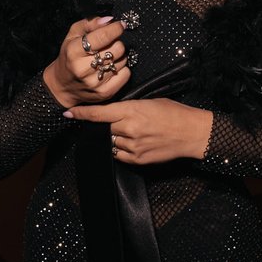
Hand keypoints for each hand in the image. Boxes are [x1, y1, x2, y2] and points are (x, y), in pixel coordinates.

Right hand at [43, 17, 128, 108]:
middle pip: (117, 48)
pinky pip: (126, 74)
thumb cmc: (69, 56)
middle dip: (116, 43)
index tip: (120, 25)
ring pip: (122, 61)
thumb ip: (90, 23)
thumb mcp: (73, 35)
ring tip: (106, 58)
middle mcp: (83, 68)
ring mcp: (95, 83)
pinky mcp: (105, 93)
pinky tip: (110, 68)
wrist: (63, 86)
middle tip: (109, 45)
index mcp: (73, 51)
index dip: (115, 29)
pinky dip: (122, 69)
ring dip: (118, 56)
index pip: (102, 36)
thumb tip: (110, 20)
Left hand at [63, 98, 214, 164]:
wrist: (192, 133)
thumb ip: (129, 107)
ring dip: (113, 138)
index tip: (69, 113)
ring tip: (129, 133)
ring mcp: (133, 146)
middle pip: (103, 128)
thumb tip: (113, 112)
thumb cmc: (174, 113)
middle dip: (103, 126)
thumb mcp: (150, 102)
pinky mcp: (138, 160)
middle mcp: (130, 129)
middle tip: (111, 123)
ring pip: (110, 143)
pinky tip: (131, 143)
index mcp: (133, 110)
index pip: (100, 113)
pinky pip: (119, 155)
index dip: (82, 114)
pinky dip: (120, 149)